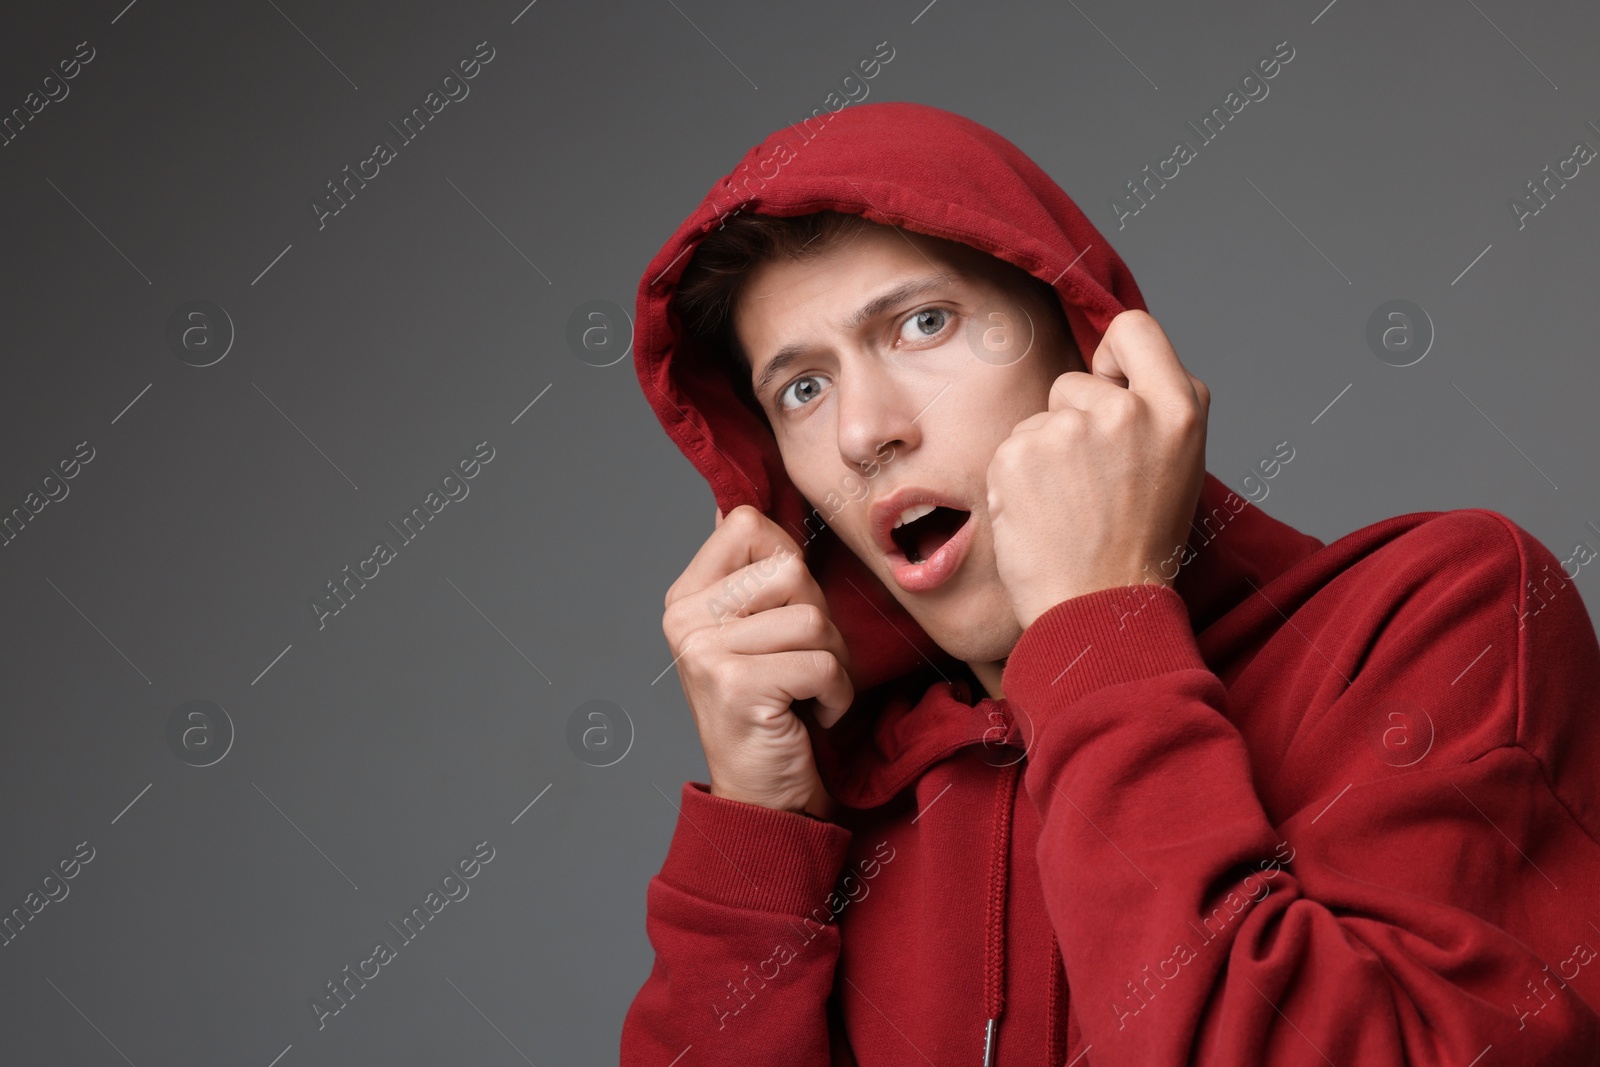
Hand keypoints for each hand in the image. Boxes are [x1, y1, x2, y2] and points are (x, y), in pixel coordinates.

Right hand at [660, 504, 853, 817]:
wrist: (765, 797)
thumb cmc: (775, 708)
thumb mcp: (760, 631)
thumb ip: (754, 573)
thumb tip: (745, 502)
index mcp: (686, 596)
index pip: (748, 523)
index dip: (789, 564)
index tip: (782, 614)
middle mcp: (684, 618)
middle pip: (790, 569)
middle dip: (819, 620)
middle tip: (798, 665)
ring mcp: (704, 651)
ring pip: (812, 617)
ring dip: (832, 661)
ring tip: (806, 691)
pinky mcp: (735, 684)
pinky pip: (822, 662)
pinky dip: (835, 694)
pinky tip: (809, 716)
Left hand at [986, 310, 1209, 628]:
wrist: (1099, 610)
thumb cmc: (1140, 544)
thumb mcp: (1181, 465)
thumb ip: (1156, 408)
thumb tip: (1112, 366)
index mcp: (1179, 408)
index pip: (1134, 329)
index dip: (1114, 356)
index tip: (1108, 385)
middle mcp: (1124, 410)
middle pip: (1074, 381)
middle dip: (1074, 420)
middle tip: (1094, 483)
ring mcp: (1067, 430)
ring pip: (1039, 419)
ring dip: (1044, 453)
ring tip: (1069, 506)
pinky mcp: (1018, 453)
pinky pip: (1011, 448)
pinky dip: (1017, 479)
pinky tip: (1042, 515)